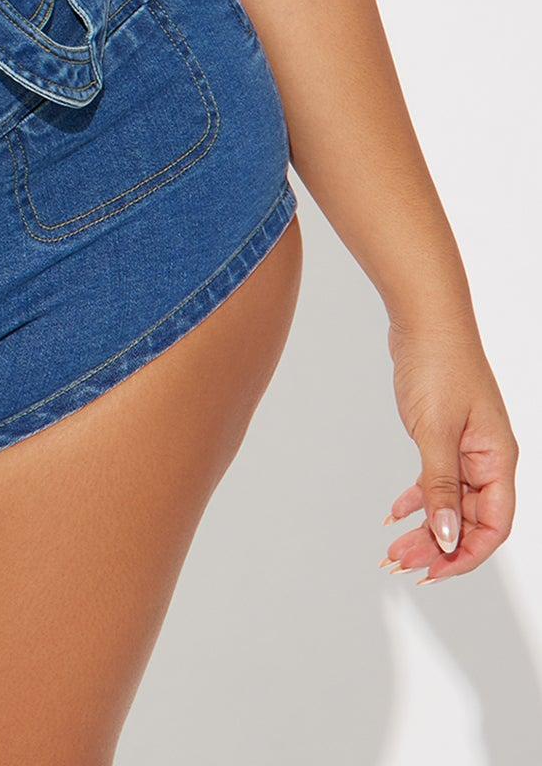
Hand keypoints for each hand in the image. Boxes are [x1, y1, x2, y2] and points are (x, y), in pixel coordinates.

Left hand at [381, 316, 518, 583]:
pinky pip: (436, 477)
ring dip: (424, 526)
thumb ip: (440, 487)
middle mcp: (488, 457)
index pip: (494, 525)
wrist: (423, 317)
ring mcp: (466, 445)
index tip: (433, 572)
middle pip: (469, 518)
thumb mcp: (435, 432)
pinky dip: (417, 497)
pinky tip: (395, 512)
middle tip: (399, 563)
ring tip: (392, 548)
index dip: (467, 555)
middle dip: (437, 546)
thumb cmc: (438, 365)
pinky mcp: (445, 433)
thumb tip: (447, 539)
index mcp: (497, 459)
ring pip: (449, 500)